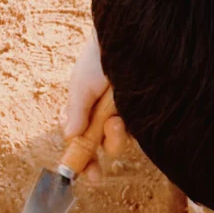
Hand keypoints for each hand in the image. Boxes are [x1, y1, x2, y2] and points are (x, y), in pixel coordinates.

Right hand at [61, 32, 127, 182]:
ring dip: (116, 137)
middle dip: (103, 149)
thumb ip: (75, 111)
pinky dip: (132, 127)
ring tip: (116, 117)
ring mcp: (126, 115)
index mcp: (85, 112)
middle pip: (102, 147)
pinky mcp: (145, 113)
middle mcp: (104, 116)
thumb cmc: (100, 55)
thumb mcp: (82, 84)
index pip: (80, 143)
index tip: (89, 176)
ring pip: (120, 142)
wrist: (129, 36)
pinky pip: (139, 132)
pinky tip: (128, 113)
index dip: (83, 163)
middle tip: (105, 149)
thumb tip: (69, 136)